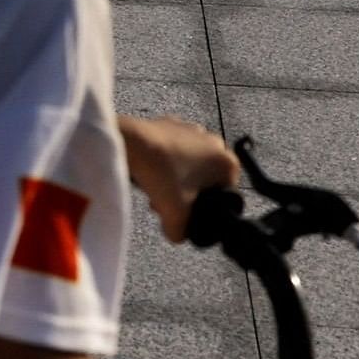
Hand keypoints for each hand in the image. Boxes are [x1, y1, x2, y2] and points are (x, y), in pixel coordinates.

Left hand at [116, 113, 237, 240]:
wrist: (132, 144)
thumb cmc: (161, 175)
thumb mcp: (176, 215)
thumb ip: (182, 232)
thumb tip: (178, 235)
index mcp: (227, 163)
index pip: (225, 194)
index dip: (206, 208)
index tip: (187, 213)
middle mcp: (216, 143)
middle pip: (205, 179)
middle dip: (187, 193)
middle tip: (167, 203)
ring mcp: (194, 129)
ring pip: (189, 163)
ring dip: (175, 179)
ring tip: (156, 190)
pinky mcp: (172, 123)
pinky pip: (172, 149)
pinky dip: (164, 161)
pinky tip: (149, 172)